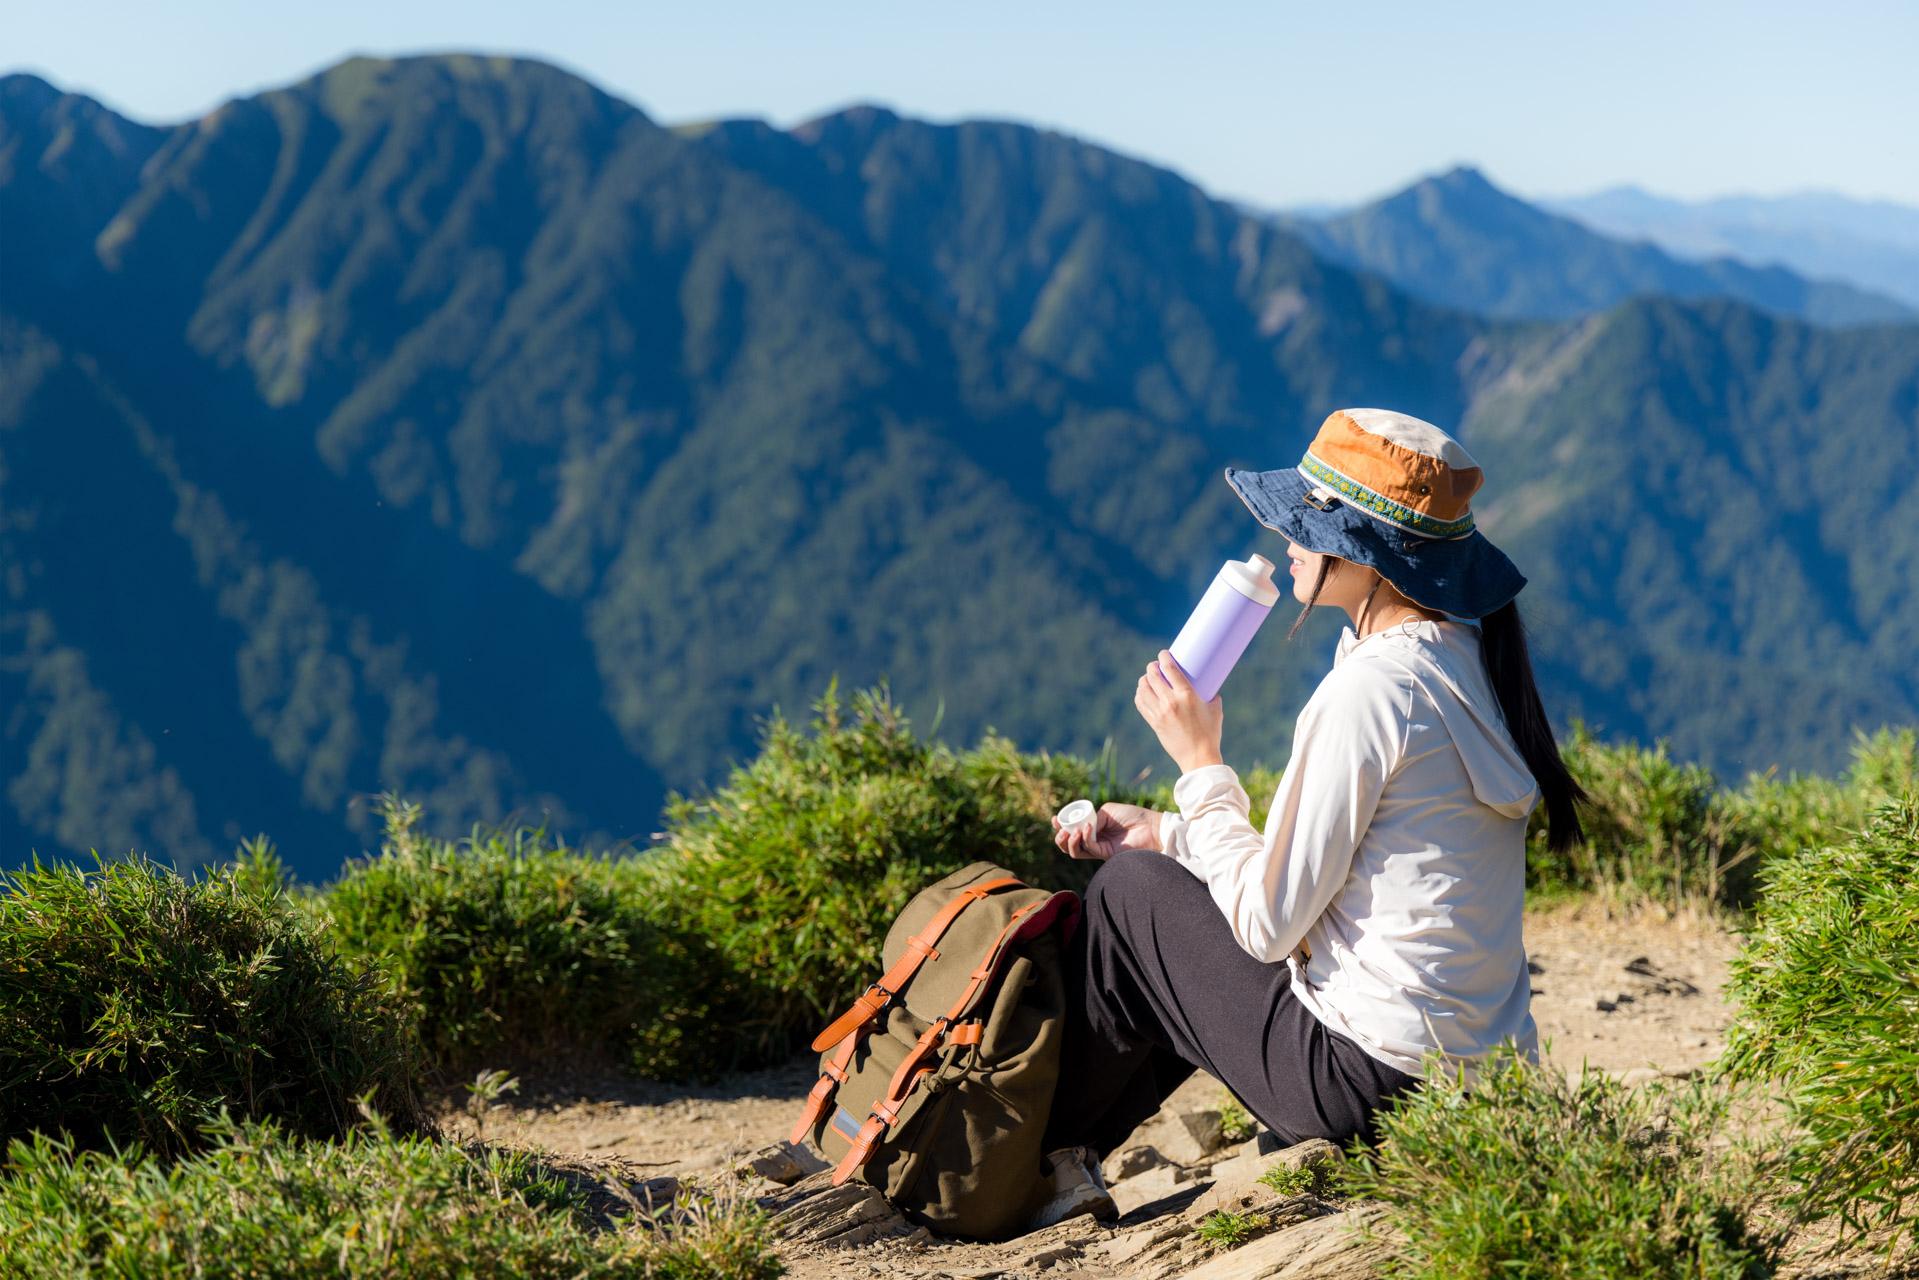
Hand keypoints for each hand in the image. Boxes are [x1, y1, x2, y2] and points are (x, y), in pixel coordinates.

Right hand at [1052, 803, 1162, 860]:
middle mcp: (1094, 840)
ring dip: (1069, 842)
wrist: (1151, 827)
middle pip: (1070, 845)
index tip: (1054, 819)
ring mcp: (1100, 849)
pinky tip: (1088, 829)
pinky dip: (1086, 839)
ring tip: (1071, 832)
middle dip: (1060, 838)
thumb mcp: (1107, 811)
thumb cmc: (1133, 815)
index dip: (1061, 826)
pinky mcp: (1106, 855)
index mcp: (1093, 828)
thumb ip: (1093, 818)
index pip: (1072, 830)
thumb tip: (1082, 827)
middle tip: (1059, 830)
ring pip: (1076, 851)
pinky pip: (1090, 849)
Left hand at [1137, 649, 1224, 773]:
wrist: (1198, 757)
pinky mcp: (1154, 723)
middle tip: (1156, 666)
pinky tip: (1143, 692)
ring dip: (1144, 680)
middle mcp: (1170, 702)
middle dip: (1152, 667)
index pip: (1169, 668)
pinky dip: (1140, 695)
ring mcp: (1160, 713)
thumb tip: (1211, 688)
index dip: (1163, 657)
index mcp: (1186, 695)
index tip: (1163, 654)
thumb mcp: (1215, 710)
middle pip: (1152, 676)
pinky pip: (1141, 703)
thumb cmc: (1210, 733)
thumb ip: (1212, 696)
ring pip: (1143, 688)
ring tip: (1148, 678)